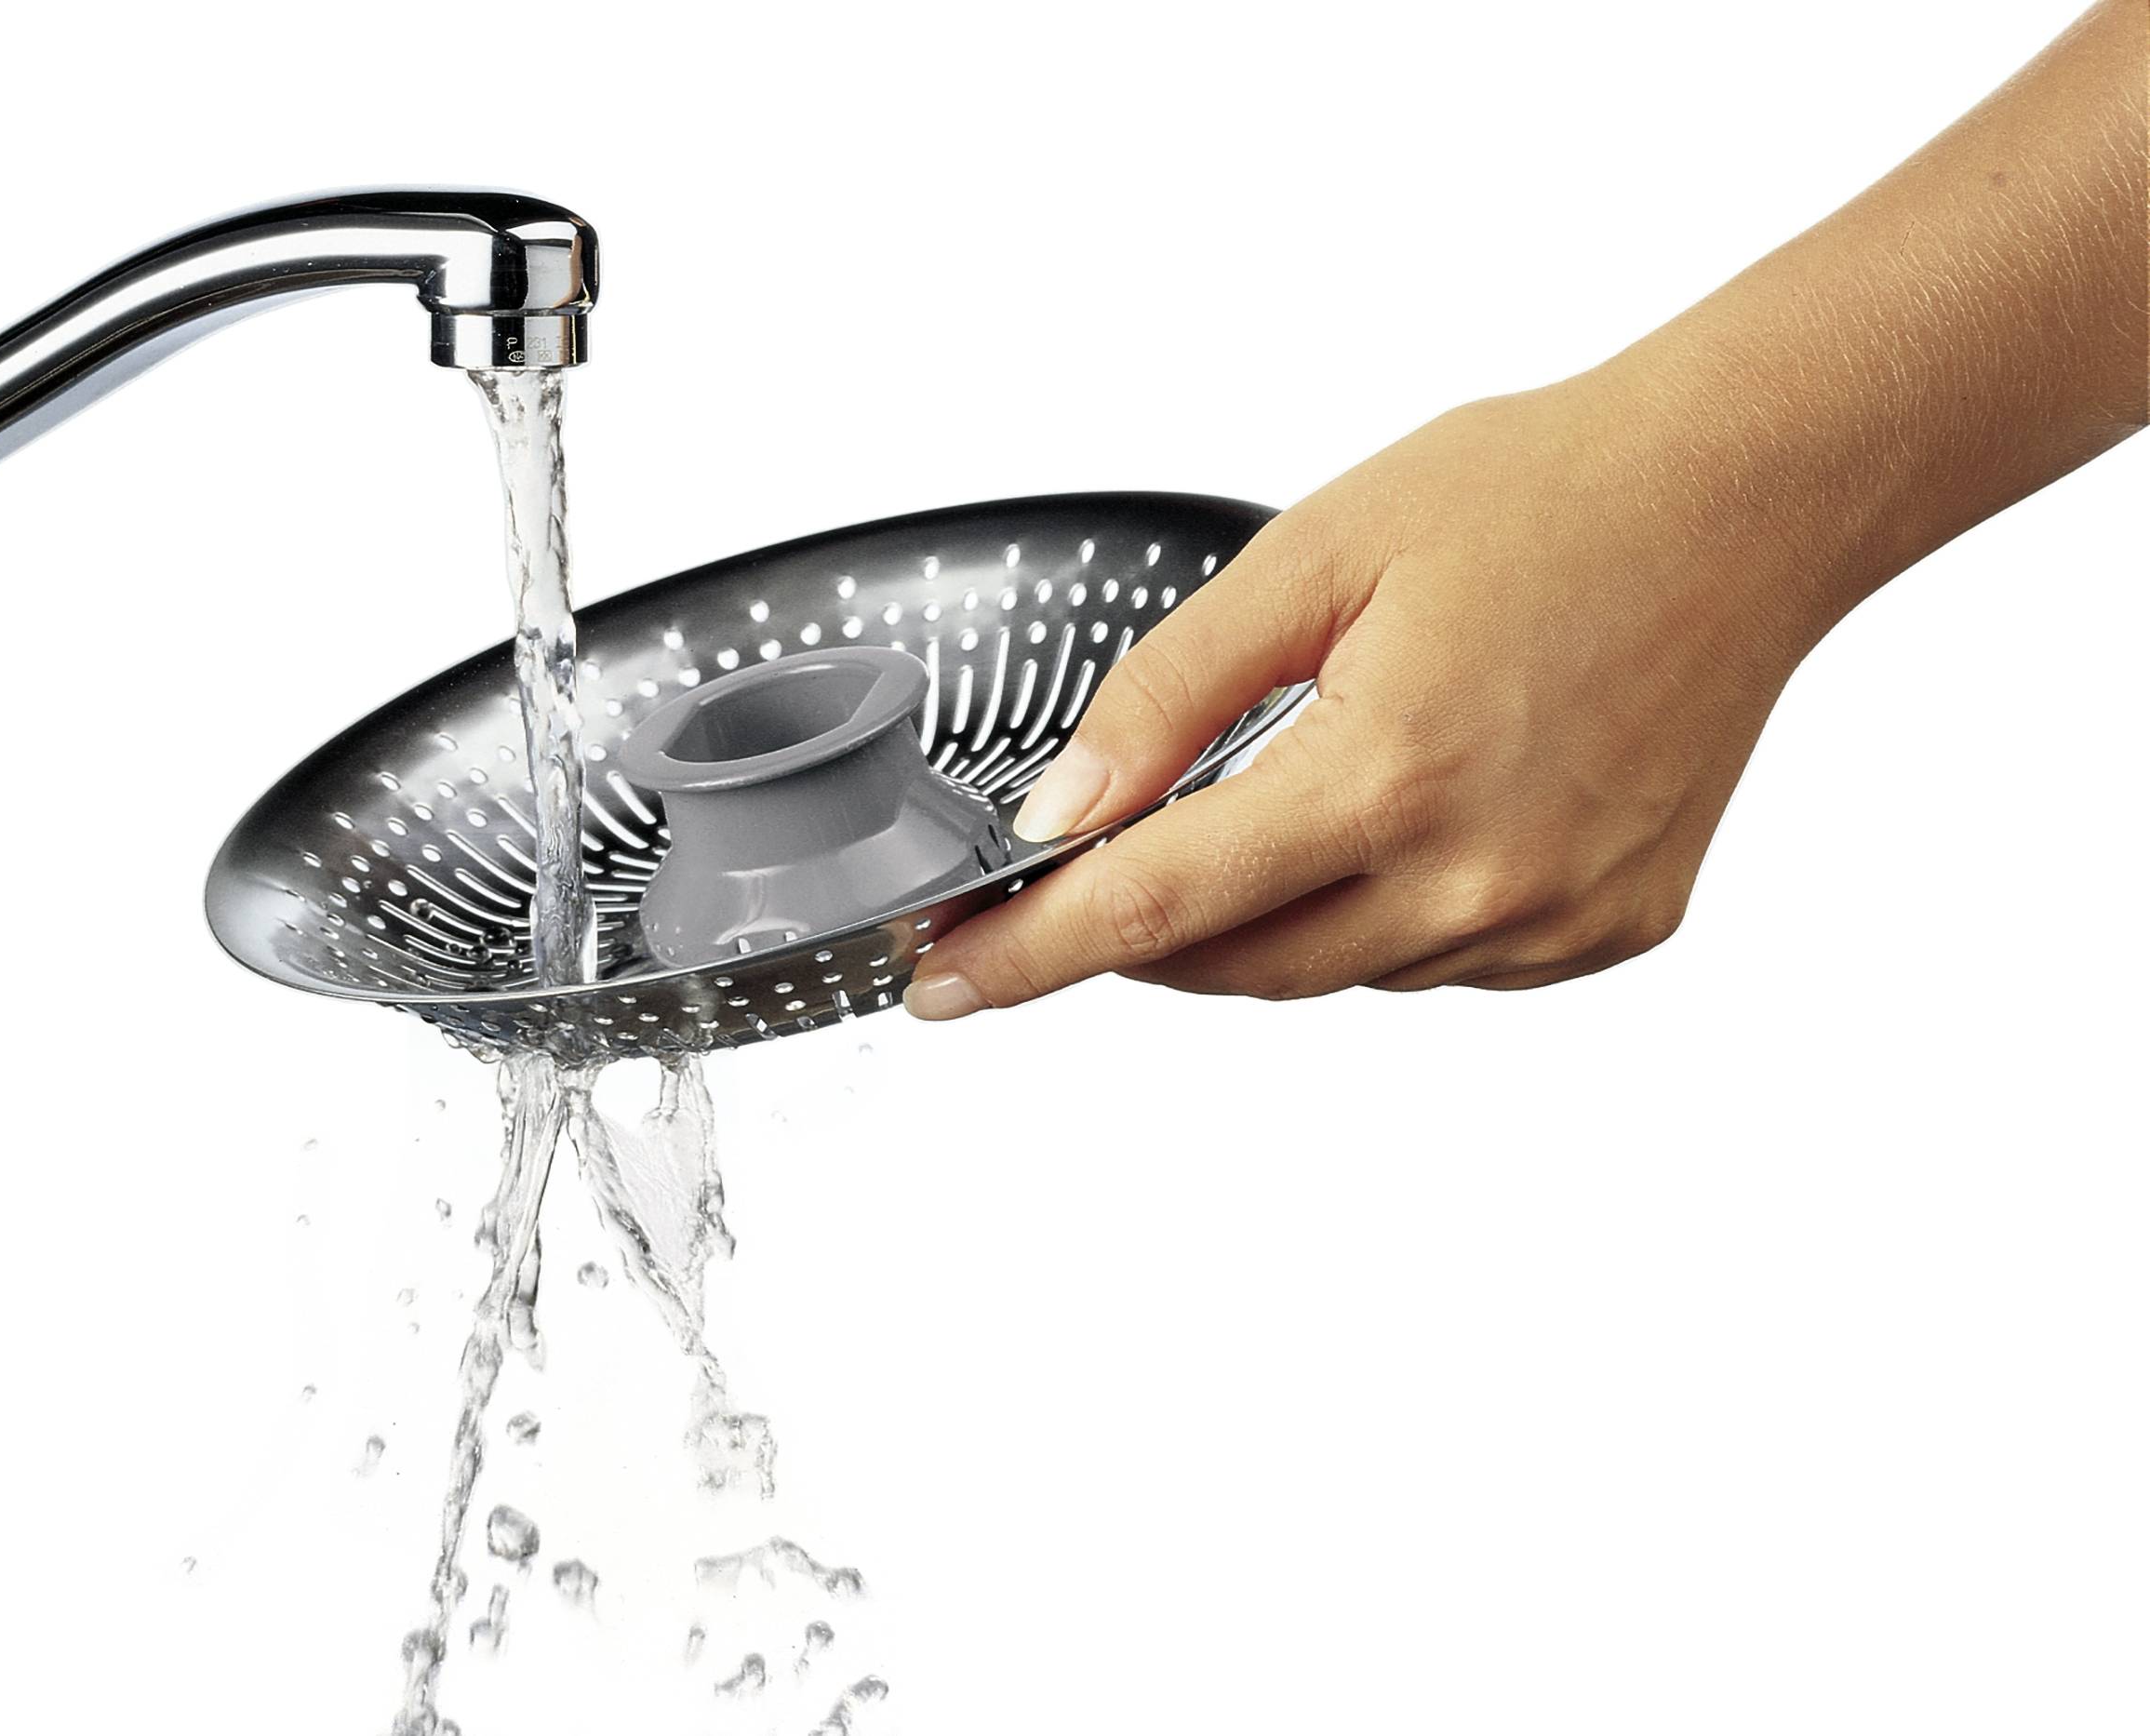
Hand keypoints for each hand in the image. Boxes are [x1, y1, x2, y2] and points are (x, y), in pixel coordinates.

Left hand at [903, 371, 1817, 1016]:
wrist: (1748, 496)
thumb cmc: (1545, 495)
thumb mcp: (1312, 556)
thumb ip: (1167, 698)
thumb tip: (1061, 813)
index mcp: (1388, 777)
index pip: (1155, 910)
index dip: (1028, 956)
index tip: (941, 985)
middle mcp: (1475, 877)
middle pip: (1234, 967)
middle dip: (1139, 931)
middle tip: (1088, 867)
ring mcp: (1550, 920)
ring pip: (1332, 973)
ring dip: (1263, 918)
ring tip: (1280, 798)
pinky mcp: (1605, 932)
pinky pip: (1435, 965)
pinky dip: (1378, 916)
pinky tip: (1401, 820)